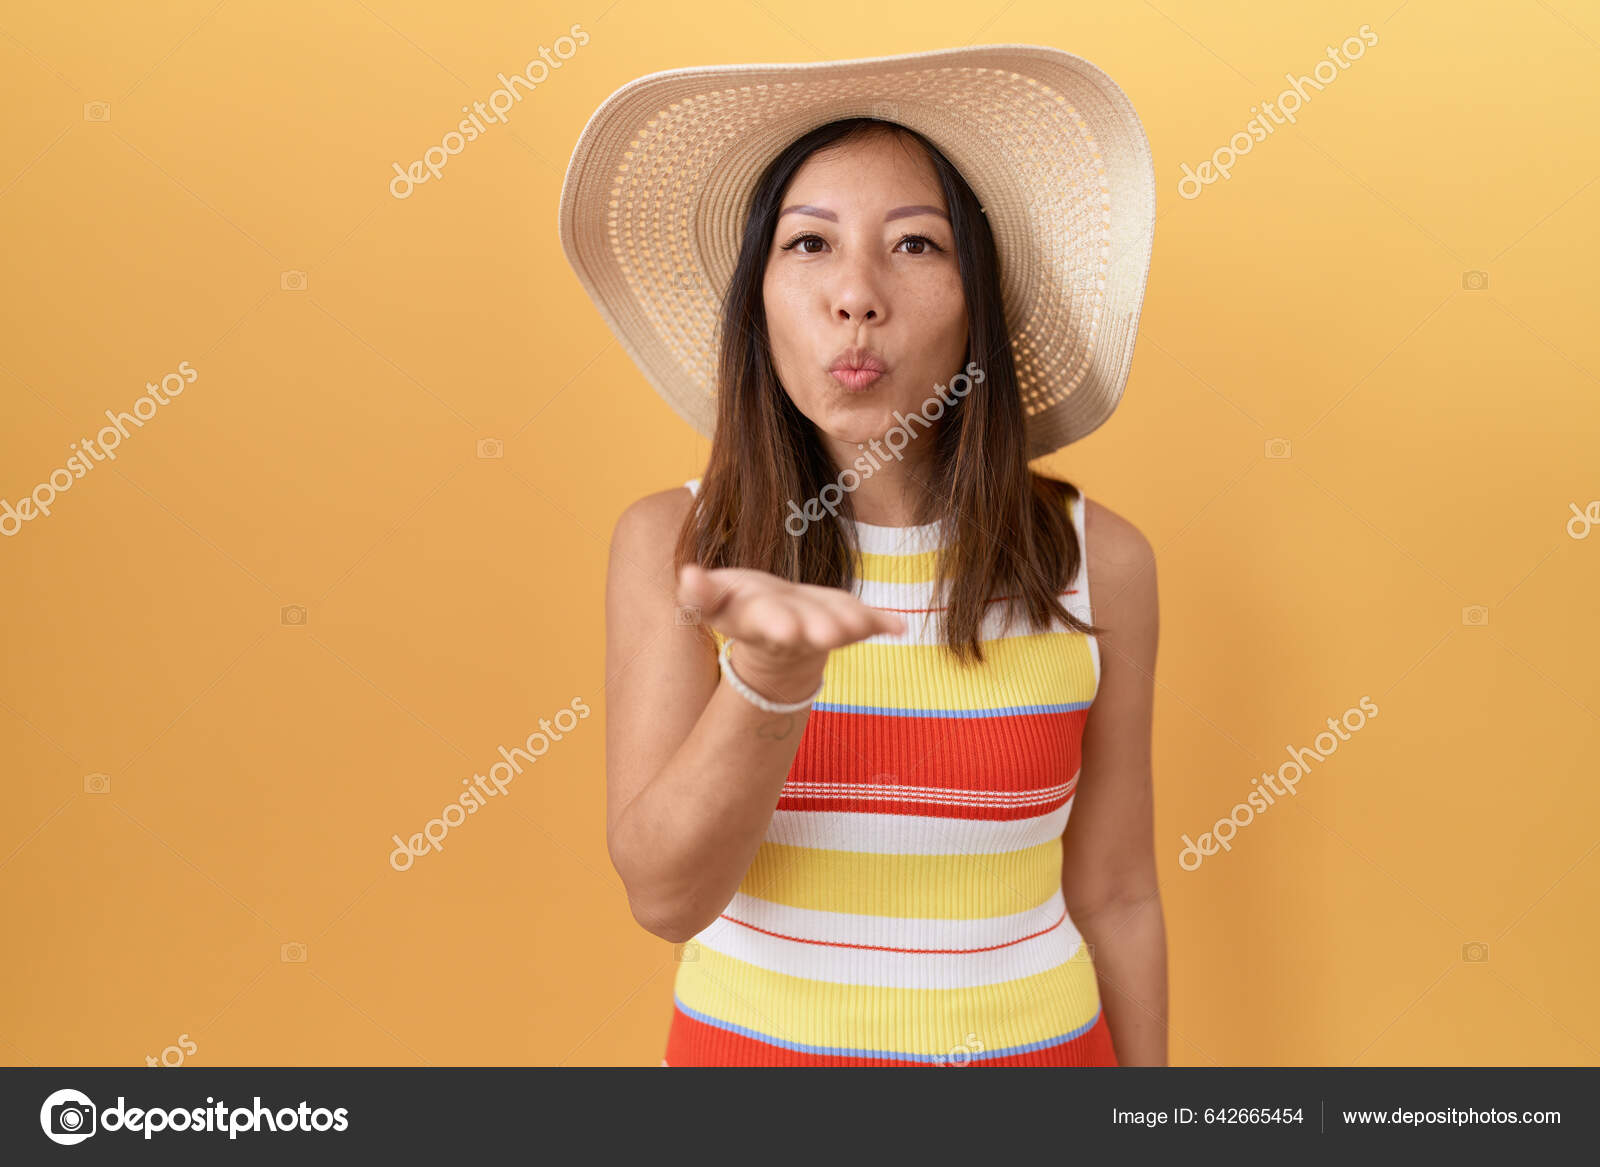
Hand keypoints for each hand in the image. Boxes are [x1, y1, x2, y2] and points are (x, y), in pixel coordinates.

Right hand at [677, 564, 905, 703]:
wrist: (778, 633)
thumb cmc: (743, 605)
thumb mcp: (716, 600)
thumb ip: (701, 593)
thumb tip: (687, 576)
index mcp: (754, 621)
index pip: (763, 623)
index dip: (775, 625)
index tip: (787, 632)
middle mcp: (789, 630)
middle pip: (802, 629)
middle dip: (814, 629)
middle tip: (828, 635)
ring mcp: (818, 627)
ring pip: (834, 626)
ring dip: (849, 625)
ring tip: (864, 625)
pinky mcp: (843, 621)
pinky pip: (864, 623)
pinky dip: (880, 623)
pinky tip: (899, 626)